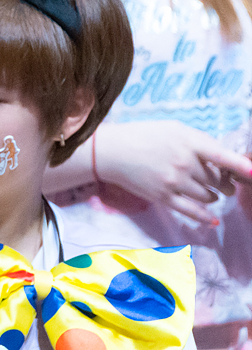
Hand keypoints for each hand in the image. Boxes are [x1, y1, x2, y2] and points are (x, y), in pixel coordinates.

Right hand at [95, 121, 251, 224]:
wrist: (110, 152)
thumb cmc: (142, 136)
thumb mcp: (174, 129)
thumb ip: (199, 141)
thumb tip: (221, 157)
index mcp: (189, 143)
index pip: (223, 156)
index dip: (242, 166)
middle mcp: (184, 163)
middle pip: (218, 179)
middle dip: (225, 182)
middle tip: (224, 182)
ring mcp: (174, 182)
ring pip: (208, 196)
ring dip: (213, 196)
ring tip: (209, 192)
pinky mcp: (163, 197)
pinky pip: (191, 211)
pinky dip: (205, 217)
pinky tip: (212, 220)